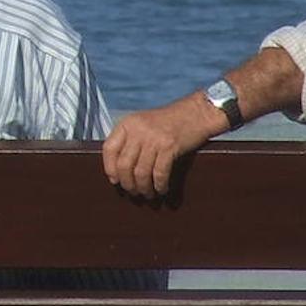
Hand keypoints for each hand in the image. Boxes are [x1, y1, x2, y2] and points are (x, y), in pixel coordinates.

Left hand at [102, 93, 224, 197]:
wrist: (197, 112)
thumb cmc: (170, 121)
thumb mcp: (143, 123)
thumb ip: (129, 141)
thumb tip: (116, 171)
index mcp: (129, 123)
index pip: (109, 149)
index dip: (110, 168)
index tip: (115, 180)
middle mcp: (139, 129)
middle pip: (124, 165)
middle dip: (128, 183)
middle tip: (133, 191)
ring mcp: (154, 138)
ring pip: (141, 173)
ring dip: (143, 188)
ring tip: (148, 193)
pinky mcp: (170, 146)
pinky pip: (159, 173)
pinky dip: (159, 185)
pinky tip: (161, 189)